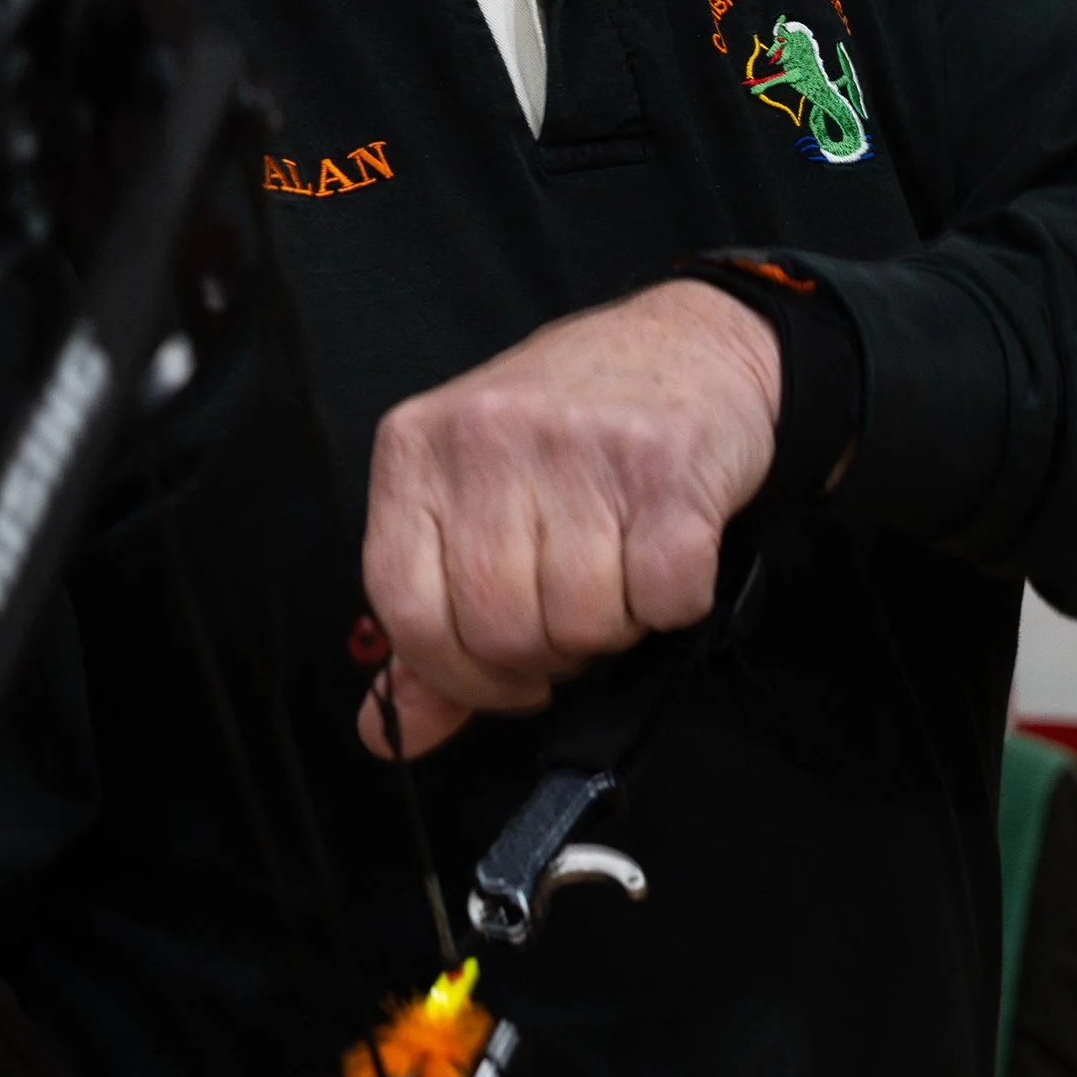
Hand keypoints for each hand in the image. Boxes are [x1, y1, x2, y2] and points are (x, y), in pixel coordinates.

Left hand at [358, 279, 780, 756]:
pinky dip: (673, 605)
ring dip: (612, 629)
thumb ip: (428, 626)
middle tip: (571, 613)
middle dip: (544, 656)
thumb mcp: (472, 504)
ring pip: (582, 624)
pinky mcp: (665, 463)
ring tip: (617, 573)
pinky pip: (664, 599)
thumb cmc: (570, 433)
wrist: (690, 343)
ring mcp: (576, 444)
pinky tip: (665, 554)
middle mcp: (486, 437)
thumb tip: (386, 733)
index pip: (404, 611)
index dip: (456, 674)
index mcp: (414, 450)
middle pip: (499, 629)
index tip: (500, 676)